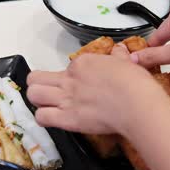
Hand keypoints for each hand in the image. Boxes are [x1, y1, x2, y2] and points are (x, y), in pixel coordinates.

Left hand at [26, 44, 162, 135]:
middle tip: (49, 91)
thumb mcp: (127, 63)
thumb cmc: (134, 85)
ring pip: (33, 95)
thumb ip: (118, 56)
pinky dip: (44, 119)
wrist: (136, 105)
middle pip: (36, 78)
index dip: (70, 76)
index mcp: (83, 64)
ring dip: (38, 100)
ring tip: (48, 105)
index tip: (80, 84)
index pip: (66, 67)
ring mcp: (66, 99)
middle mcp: (70, 79)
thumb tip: (119, 50)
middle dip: (39, 84)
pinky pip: (42, 117)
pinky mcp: (66, 119)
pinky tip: (52, 119)